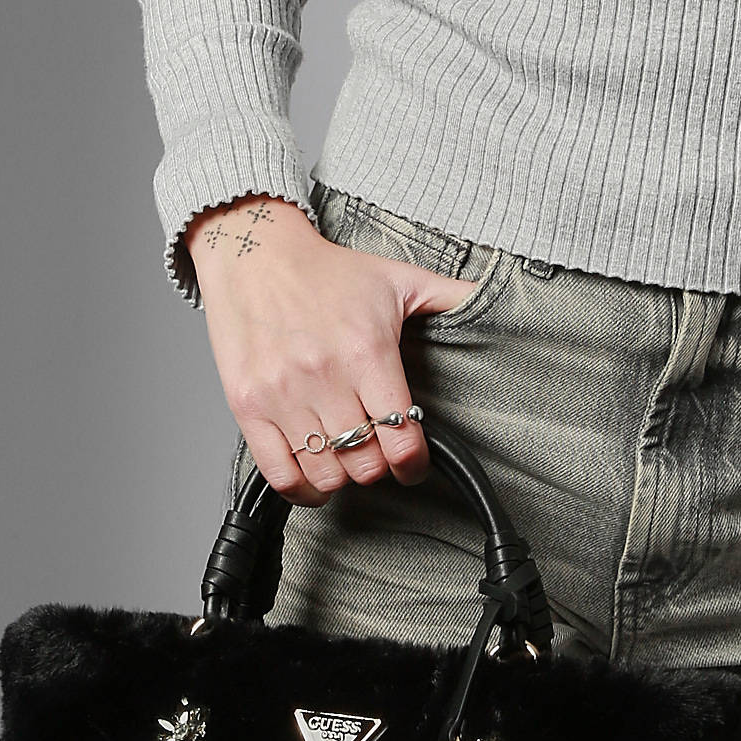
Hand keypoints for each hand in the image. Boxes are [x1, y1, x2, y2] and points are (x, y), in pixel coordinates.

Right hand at [185, 194, 483, 504]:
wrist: (255, 251)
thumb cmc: (328, 271)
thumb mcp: (398, 278)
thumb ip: (450, 296)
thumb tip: (493, 297)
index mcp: (366, 352)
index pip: (402, 436)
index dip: (414, 463)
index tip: (413, 464)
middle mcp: (324, 376)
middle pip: (365, 464)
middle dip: (379, 467)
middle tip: (377, 454)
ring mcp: (282, 394)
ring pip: (325, 474)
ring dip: (342, 478)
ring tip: (346, 461)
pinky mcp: (247, 406)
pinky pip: (279, 474)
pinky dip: (301, 488)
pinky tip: (313, 477)